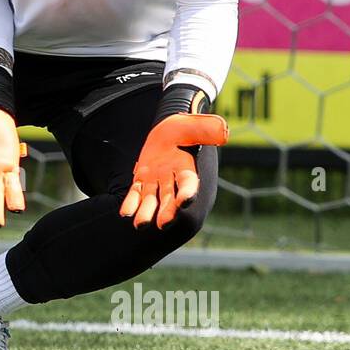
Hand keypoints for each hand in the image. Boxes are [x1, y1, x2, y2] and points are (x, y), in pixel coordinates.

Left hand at [119, 113, 228, 228]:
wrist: (167, 130)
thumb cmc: (183, 127)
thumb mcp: (193, 125)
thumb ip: (207, 130)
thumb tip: (224, 134)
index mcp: (187, 167)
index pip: (189, 182)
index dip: (188, 192)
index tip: (185, 201)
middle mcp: (172, 178)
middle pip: (170, 197)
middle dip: (167, 210)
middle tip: (163, 224)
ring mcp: (157, 180)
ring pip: (152, 199)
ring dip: (146, 212)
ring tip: (139, 225)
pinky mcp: (143, 179)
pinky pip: (136, 193)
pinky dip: (131, 203)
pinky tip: (125, 213)